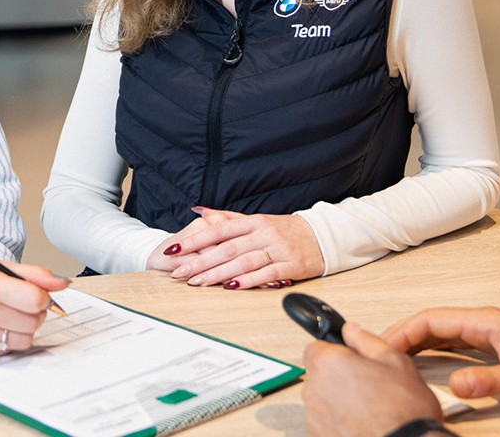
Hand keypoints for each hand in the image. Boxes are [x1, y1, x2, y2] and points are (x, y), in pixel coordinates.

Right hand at [0, 262, 69, 358]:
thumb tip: (63, 283)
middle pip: (35, 321)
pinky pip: (11, 349)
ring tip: (9, 315)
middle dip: (35, 312)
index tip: (36, 293)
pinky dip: (10, 339)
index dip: (43, 297)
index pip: (36, 299)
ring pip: (26, 338)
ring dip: (25, 327)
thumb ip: (33, 274)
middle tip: (21, 303)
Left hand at [164, 206, 324, 288]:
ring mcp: (278, 249)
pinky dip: (248, 280)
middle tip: (178, 273)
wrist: (325, 237)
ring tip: (197, 282)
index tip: (173, 250)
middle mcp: (264, 233)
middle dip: (200, 261)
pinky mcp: (292, 265)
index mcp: (254, 222)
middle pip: (227, 248)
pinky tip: (231, 287)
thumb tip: (201, 212)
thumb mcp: (258, 221)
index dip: (194, 240)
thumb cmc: (287, 231)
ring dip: (218, 273)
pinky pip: (267, 274)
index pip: (218, 230)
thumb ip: (229, 219)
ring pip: (243, 262)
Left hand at [302, 322, 441, 436]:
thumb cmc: (404, 412)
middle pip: (319, 375)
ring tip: (369, 407)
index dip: (334, 350)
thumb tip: (352, 331)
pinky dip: (339, 422)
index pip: (315, 347)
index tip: (348, 356)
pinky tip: (363, 423)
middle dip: (338, 376)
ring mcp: (315, 419)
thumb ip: (366, 340)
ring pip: (323, 400)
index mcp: (328, 364)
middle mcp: (315, 391)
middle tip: (366, 383)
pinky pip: (325, 422)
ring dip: (338, 400)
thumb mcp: (395, 361)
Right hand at [381, 306, 499, 401]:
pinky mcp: (493, 343)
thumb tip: (456, 384)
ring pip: (441, 330)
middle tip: (378, 350)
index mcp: (485, 320)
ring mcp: (487, 331)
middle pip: (432, 322)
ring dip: (416, 340)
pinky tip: (425, 358)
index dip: (404, 330)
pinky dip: (432, 347)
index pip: (432, 319)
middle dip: (403, 334)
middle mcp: (483, 321)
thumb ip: (489, 380)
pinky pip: (452, 340)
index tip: (383, 344)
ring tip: (393, 354)